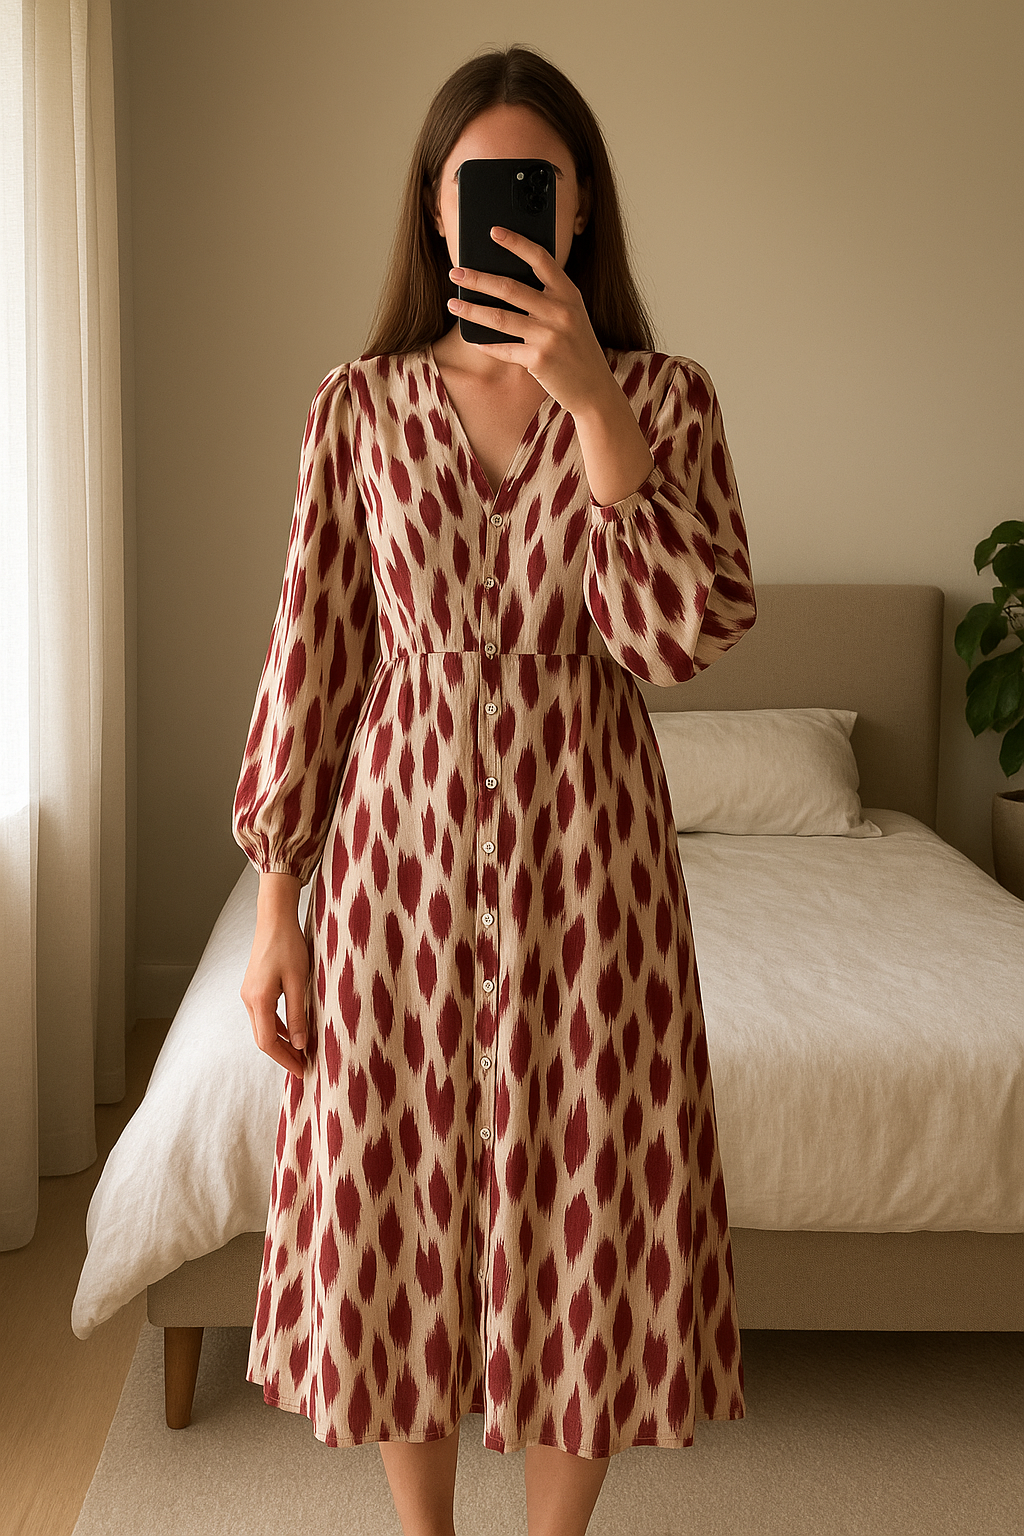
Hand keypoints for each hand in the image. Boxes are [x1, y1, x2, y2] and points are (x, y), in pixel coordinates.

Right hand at [240, 877, 308, 1079]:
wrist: (274, 919)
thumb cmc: (289, 946)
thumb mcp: (298, 981)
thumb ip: (298, 1014)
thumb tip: (301, 1044)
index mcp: (258, 1000)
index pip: (268, 1042)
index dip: (285, 1059)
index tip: (303, 1071)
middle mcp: (249, 1000)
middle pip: (263, 1038)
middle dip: (284, 1055)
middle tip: (305, 1067)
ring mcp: (249, 994)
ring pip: (263, 1028)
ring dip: (282, 1042)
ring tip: (302, 1053)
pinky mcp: (254, 988)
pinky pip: (264, 1016)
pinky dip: (279, 1028)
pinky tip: (295, 1032)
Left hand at [447, 227, 617, 416]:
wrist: (594, 388)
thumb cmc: (576, 348)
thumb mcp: (570, 316)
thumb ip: (548, 298)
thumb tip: (502, 284)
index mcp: (569, 294)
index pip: (541, 259)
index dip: (516, 242)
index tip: (493, 231)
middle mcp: (561, 312)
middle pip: (510, 288)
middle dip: (478, 278)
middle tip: (456, 272)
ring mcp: (550, 336)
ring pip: (499, 318)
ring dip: (471, 310)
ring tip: (453, 304)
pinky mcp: (539, 360)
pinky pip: (504, 349)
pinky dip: (487, 345)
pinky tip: (474, 340)